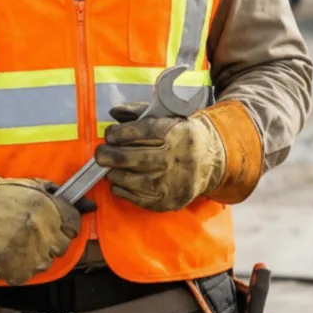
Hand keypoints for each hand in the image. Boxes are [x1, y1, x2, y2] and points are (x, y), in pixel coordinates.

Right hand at [0, 174, 84, 284]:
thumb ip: (56, 196)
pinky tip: (11, 256)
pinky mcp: (16, 269)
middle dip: (52, 242)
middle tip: (35, 236)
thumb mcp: (32, 186)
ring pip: (46, 264)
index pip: (74, 225)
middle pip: (62, 246)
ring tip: (20, 246)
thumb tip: (83, 204)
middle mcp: (42, 231)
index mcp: (48, 208)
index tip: (59, 227)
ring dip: (37, 257)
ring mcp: (30, 253)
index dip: (67, 226)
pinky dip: (20, 269)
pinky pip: (27, 275)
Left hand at [95, 103, 226, 211]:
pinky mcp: (170, 201)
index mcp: (178, 132)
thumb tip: (113, 112)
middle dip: (110, 155)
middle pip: (135, 157)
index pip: (144, 131)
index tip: (109, 135)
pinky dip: (123, 190)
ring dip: (115, 174)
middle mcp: (178, 157)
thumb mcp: (168, 117)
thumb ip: (140, 112)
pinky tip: (119, 183)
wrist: (212, 161)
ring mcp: (174, 182)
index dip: (121, 133)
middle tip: (100, 154)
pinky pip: (138, 198)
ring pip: (133, 180)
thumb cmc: (183, 136)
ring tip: (109, 168)